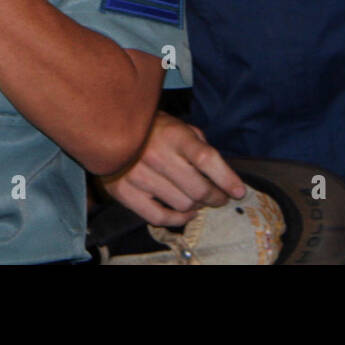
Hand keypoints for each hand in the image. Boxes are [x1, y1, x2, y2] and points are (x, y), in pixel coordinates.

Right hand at [98, 111, 246, 226]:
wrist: (105, 127)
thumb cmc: (149, 127)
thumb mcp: (177, 125)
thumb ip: (198, 144)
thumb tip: (220, 171)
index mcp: (173, 135)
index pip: (207, 159)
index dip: (227, 178)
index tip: (239, 190)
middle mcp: (157, 156)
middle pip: (198, 188)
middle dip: (217, 197)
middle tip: (221, 197)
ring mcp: (139, 176)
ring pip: (182, 204)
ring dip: (198, 206)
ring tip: (201, 201)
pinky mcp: (125, 192)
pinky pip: (158, 217)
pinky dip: (177, 219)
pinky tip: (186, 213)